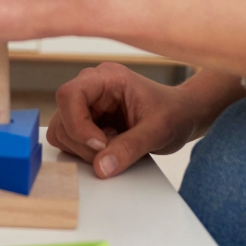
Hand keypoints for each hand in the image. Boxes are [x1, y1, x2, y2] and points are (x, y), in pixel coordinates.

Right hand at [47, 63, 227, 178]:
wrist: (183, 116)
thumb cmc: (174, 114)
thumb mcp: (158, 131)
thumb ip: (130, 148)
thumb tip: (101, 168)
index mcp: (107, 77)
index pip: (70, 94)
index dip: (77, 123)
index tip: (101, 145)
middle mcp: (92, 87)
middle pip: (63, 116)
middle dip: (83, 142)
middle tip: (112, 152)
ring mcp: (88, 104)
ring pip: (62, 130)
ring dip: (82, 149)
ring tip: (113, 150)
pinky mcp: (88, 120)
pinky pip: (70, 139)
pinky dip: (84, 152)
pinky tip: (109, 148)